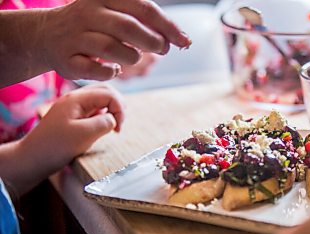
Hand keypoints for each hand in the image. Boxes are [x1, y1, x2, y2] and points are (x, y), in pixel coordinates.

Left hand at [22, 84, 123, 168]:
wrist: (32, 158)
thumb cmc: (56, 147)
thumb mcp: (85, 135)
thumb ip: (104, 122)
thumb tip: (114, 119)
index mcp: (76, 99)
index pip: (109, 94)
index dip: (119, 109)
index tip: (118, 129)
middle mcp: (75, 98)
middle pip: (105, 90)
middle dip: (117, 105)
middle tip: (119, 124)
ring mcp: (73, 107)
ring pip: (100, 99)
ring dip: (111, 110)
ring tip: (112, 126)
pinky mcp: (72, 117)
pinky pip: (93, 109)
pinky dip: (103, 116)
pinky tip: (101, 128)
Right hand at [40, 0, 190, 80]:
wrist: (47, 35)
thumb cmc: (94, 25)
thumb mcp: (115, 12)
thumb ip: (144, 21)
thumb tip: (181, 38)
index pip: (143, 7)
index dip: (167, 26)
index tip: (184, 41)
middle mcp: (87, 12)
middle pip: (128, 27)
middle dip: (152, 42)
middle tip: (162, 49)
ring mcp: (75, 36)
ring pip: (112, 48)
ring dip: (131, 57)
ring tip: (132, 56)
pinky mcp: (67, 59)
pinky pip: (96, 70)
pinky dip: (111, 72)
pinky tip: (114, 68)